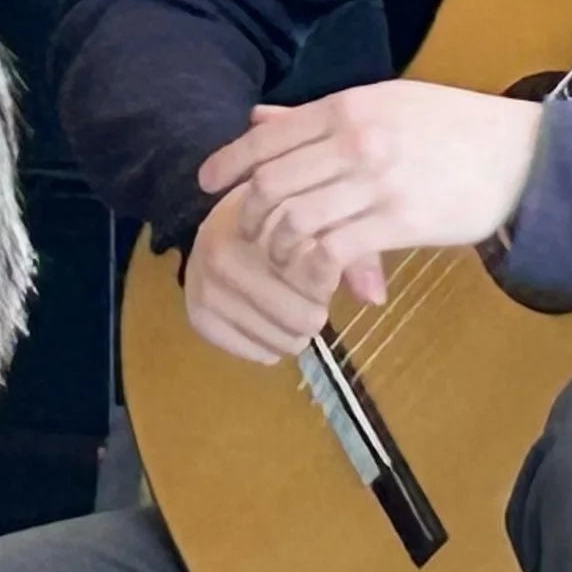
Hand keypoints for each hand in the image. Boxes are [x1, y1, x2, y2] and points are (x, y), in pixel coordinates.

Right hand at [183, 189, 349, 364]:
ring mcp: (204, 285)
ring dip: (292, 334)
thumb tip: (375, 299)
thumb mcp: (324, 222)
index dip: (327, 282)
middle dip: (314, 313)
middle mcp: (221, 252)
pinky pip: (251, 351)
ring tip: (289, 312)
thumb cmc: (283, 219)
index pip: (315, 276)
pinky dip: (265, 346)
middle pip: (301, 317)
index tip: (321, 273)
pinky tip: (266, 325)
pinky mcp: (197, 314)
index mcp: (256, 224)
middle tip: (310, 301)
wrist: (227, 221)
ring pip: (279, 340)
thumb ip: (353, 253)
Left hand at [197, 79, 541, 294]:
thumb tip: (258, 117)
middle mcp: (354, 140)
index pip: (267, 137)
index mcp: (346, 107)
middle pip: (271, 184)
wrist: (522, 155)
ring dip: (279, 249)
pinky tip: (316, 278)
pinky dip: (312, 269)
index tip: (207, 185)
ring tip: (285, 261)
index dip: (228, 163)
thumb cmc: (450, 128)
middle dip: (250, 216)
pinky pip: (333, 250)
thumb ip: (317, 117)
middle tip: (251, 235)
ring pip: (294, 220)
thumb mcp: (381, 104)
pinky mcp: (401, 221)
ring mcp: (376, 181)